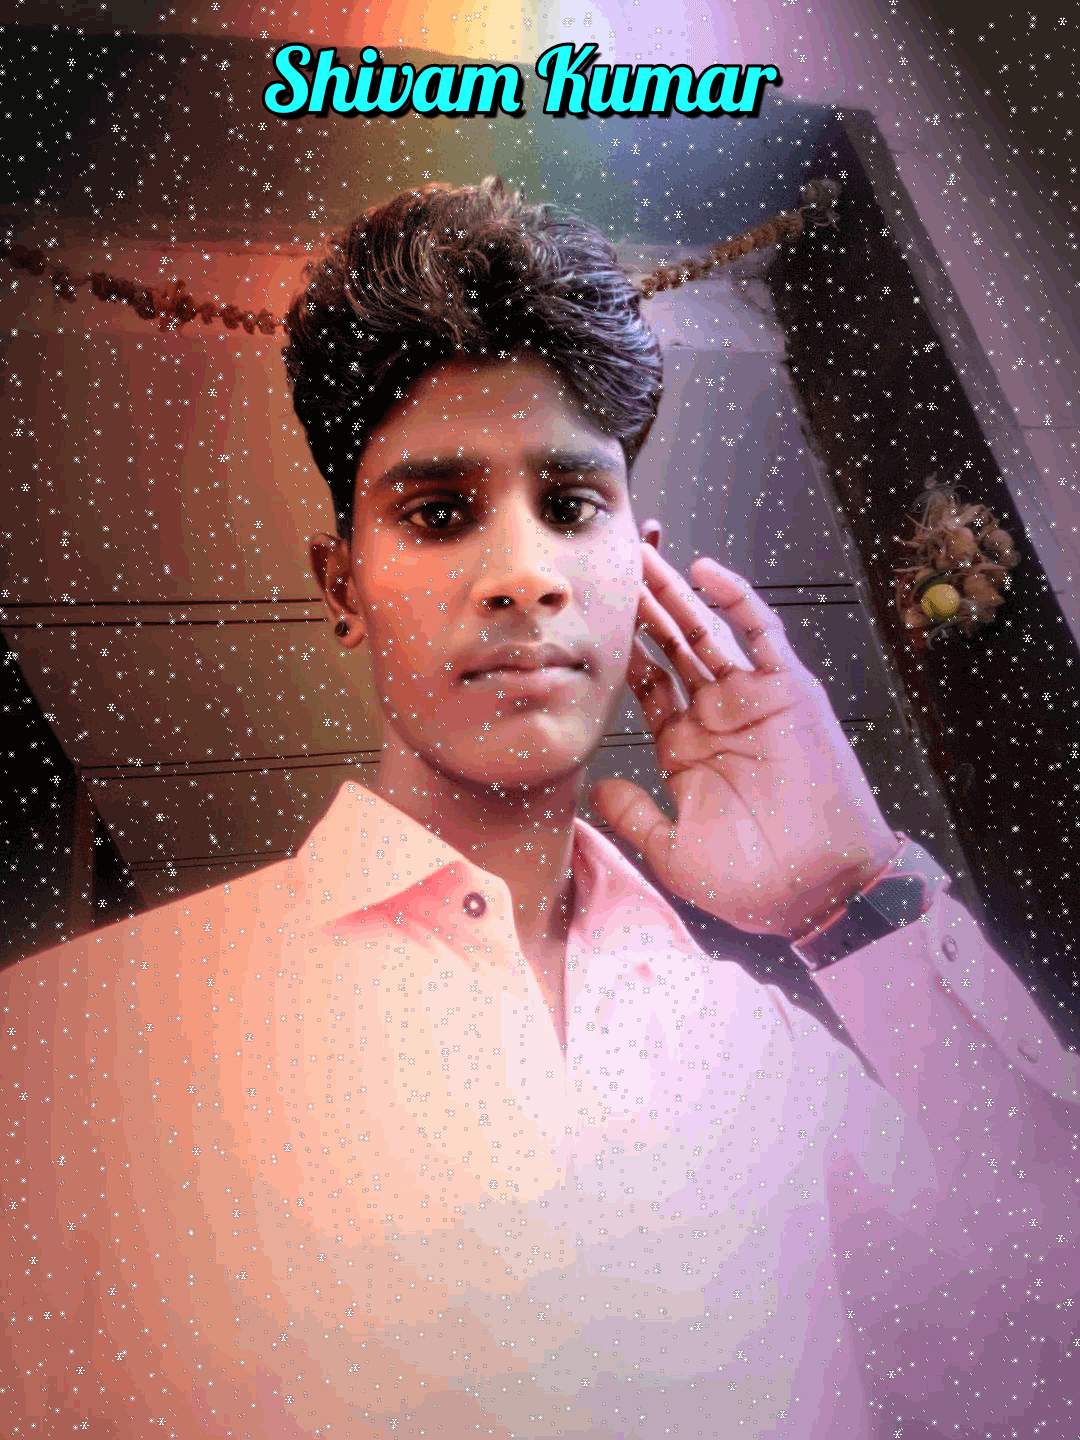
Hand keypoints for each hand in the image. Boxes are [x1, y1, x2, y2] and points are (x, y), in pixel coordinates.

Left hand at [590, 544, 899, 937]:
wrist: (821, 893)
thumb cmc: (753, 885)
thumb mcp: (673, 853)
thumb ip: (633, 815)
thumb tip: (597, 787)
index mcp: (685, 750)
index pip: (646, 685)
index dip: (620, 650)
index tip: (587, 620)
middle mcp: (715, 717)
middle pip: (670, 647)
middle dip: (643, 607)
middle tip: (613, 564)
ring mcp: (751, 700)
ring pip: (706, 632)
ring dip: (676, 594)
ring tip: (643, 556)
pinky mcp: (789, 692)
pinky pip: (761, 634)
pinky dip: (736, 599)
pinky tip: (707, 571)